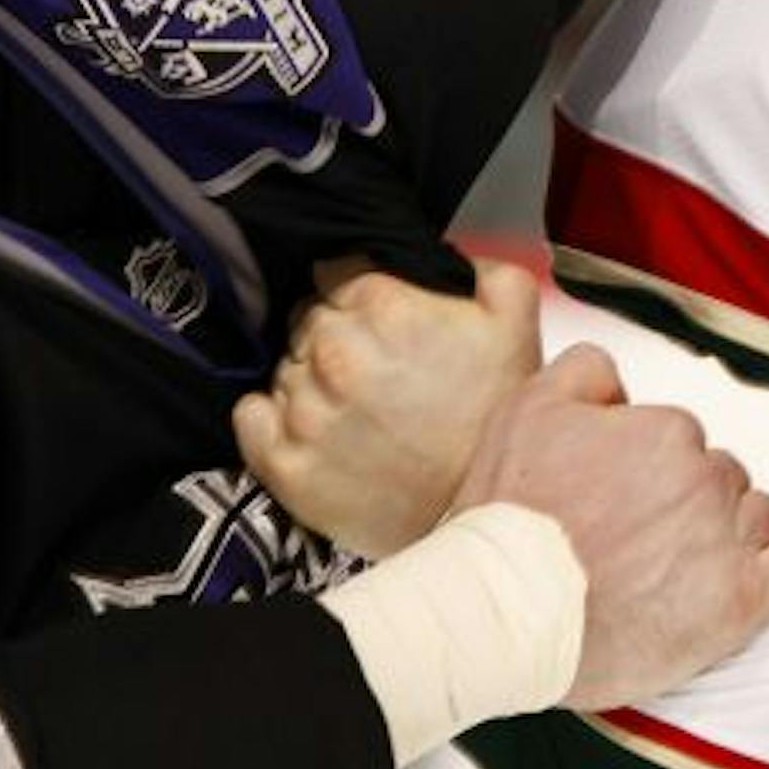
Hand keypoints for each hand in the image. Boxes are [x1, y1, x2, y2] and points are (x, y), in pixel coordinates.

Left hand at [234, 257, 543, 557]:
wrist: (480, 510)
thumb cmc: (497, 414)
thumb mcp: (517, 320)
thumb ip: (485, 268)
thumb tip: (447, 258)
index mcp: (382, 307)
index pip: (337, 269)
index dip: (358, 288)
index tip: (380, 315)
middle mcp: (334, 352)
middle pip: (308, 315)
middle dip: (336, 331)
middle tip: (375, 365)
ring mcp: (304, 409)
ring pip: (284, 364)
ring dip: (311, 376)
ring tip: (356, 404)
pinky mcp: (284, 462)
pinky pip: (251, 414)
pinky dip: (270, 413)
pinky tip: (309, 422)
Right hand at [455, 344, 768, 708]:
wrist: (498, 615)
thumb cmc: (507, 521)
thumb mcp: (527, 408)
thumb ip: (587, 370)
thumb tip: (624, 382)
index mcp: (667, 431)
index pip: (685, 441)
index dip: (651, 473)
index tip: (621, 506)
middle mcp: (705, 479)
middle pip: (724, 480)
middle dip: (692, 505)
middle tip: (641, 544)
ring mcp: (726, 542)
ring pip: (760, 519)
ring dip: (734, 536)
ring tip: (680, 571)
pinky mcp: (739, 604)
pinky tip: (746, 583)